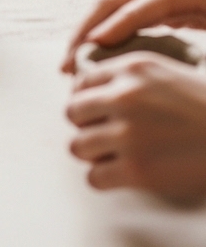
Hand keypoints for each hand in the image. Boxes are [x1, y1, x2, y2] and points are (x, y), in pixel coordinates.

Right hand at [63, 0, 205, 70]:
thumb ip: (199, 46)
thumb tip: (161, 63)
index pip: (137, 9)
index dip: (109, 31)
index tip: (86, 53)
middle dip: (84, 29)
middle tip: (68, 61)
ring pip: (116, 1)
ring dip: (90, 29)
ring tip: (75, 59)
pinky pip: (130, 7)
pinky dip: (110, 28)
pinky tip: (101, 50)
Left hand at [67, 53, 205, 199]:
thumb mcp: (175, 72)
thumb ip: (137, 75)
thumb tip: (102, 87)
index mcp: (134, 67)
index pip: (82, 80)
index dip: (88, 98)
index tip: (97, 110)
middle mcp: (125, 96)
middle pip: (72, 112)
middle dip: (87, 125)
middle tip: (104, 134)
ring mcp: (128, 134)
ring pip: (77, 146)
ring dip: (93, 154)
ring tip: (113, 156)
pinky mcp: (136, 170)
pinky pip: (94, 178)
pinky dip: (105, 179)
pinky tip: (122, 175)